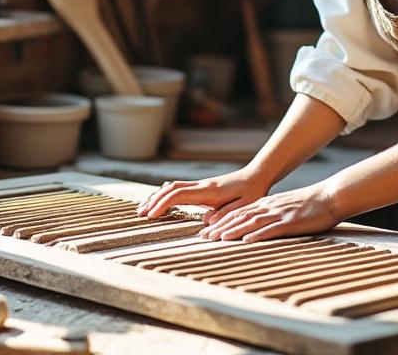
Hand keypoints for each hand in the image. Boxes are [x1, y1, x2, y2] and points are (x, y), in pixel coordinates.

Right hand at [136, 168, 270, 222]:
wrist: (257, 176)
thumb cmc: (252, 193)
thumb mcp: (244, 206)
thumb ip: (226, 214)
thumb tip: (206, 222)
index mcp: (208, 191)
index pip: (178, 194)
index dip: (162, 204)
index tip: (150, 215)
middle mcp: (201, 186)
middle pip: (170, 189)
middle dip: (154, 201)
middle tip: (140, 214)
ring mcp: (201, 185)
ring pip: (173, 187)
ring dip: (157, 197)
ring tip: (144, 209)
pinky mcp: (202, 187)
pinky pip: (179, 188)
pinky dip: (166, 194)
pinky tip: (160, 199)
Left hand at [196, 183, 341, 241]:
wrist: (330, 195)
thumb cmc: (311, 204)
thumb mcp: (286, 206)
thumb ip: (272, 214)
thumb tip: (258, 225)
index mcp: (267, 204)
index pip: (238, 212)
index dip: (221, 221)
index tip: (207, 230)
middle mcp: (269, 207)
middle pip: (240, 217)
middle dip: (220, 227)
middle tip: (204, 237)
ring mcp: (280, 214)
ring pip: (251, 222)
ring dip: (233, 230)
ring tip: (218, 239)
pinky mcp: (291, 221)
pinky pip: (272, 229)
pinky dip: (258, 235)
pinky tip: (246, 241)